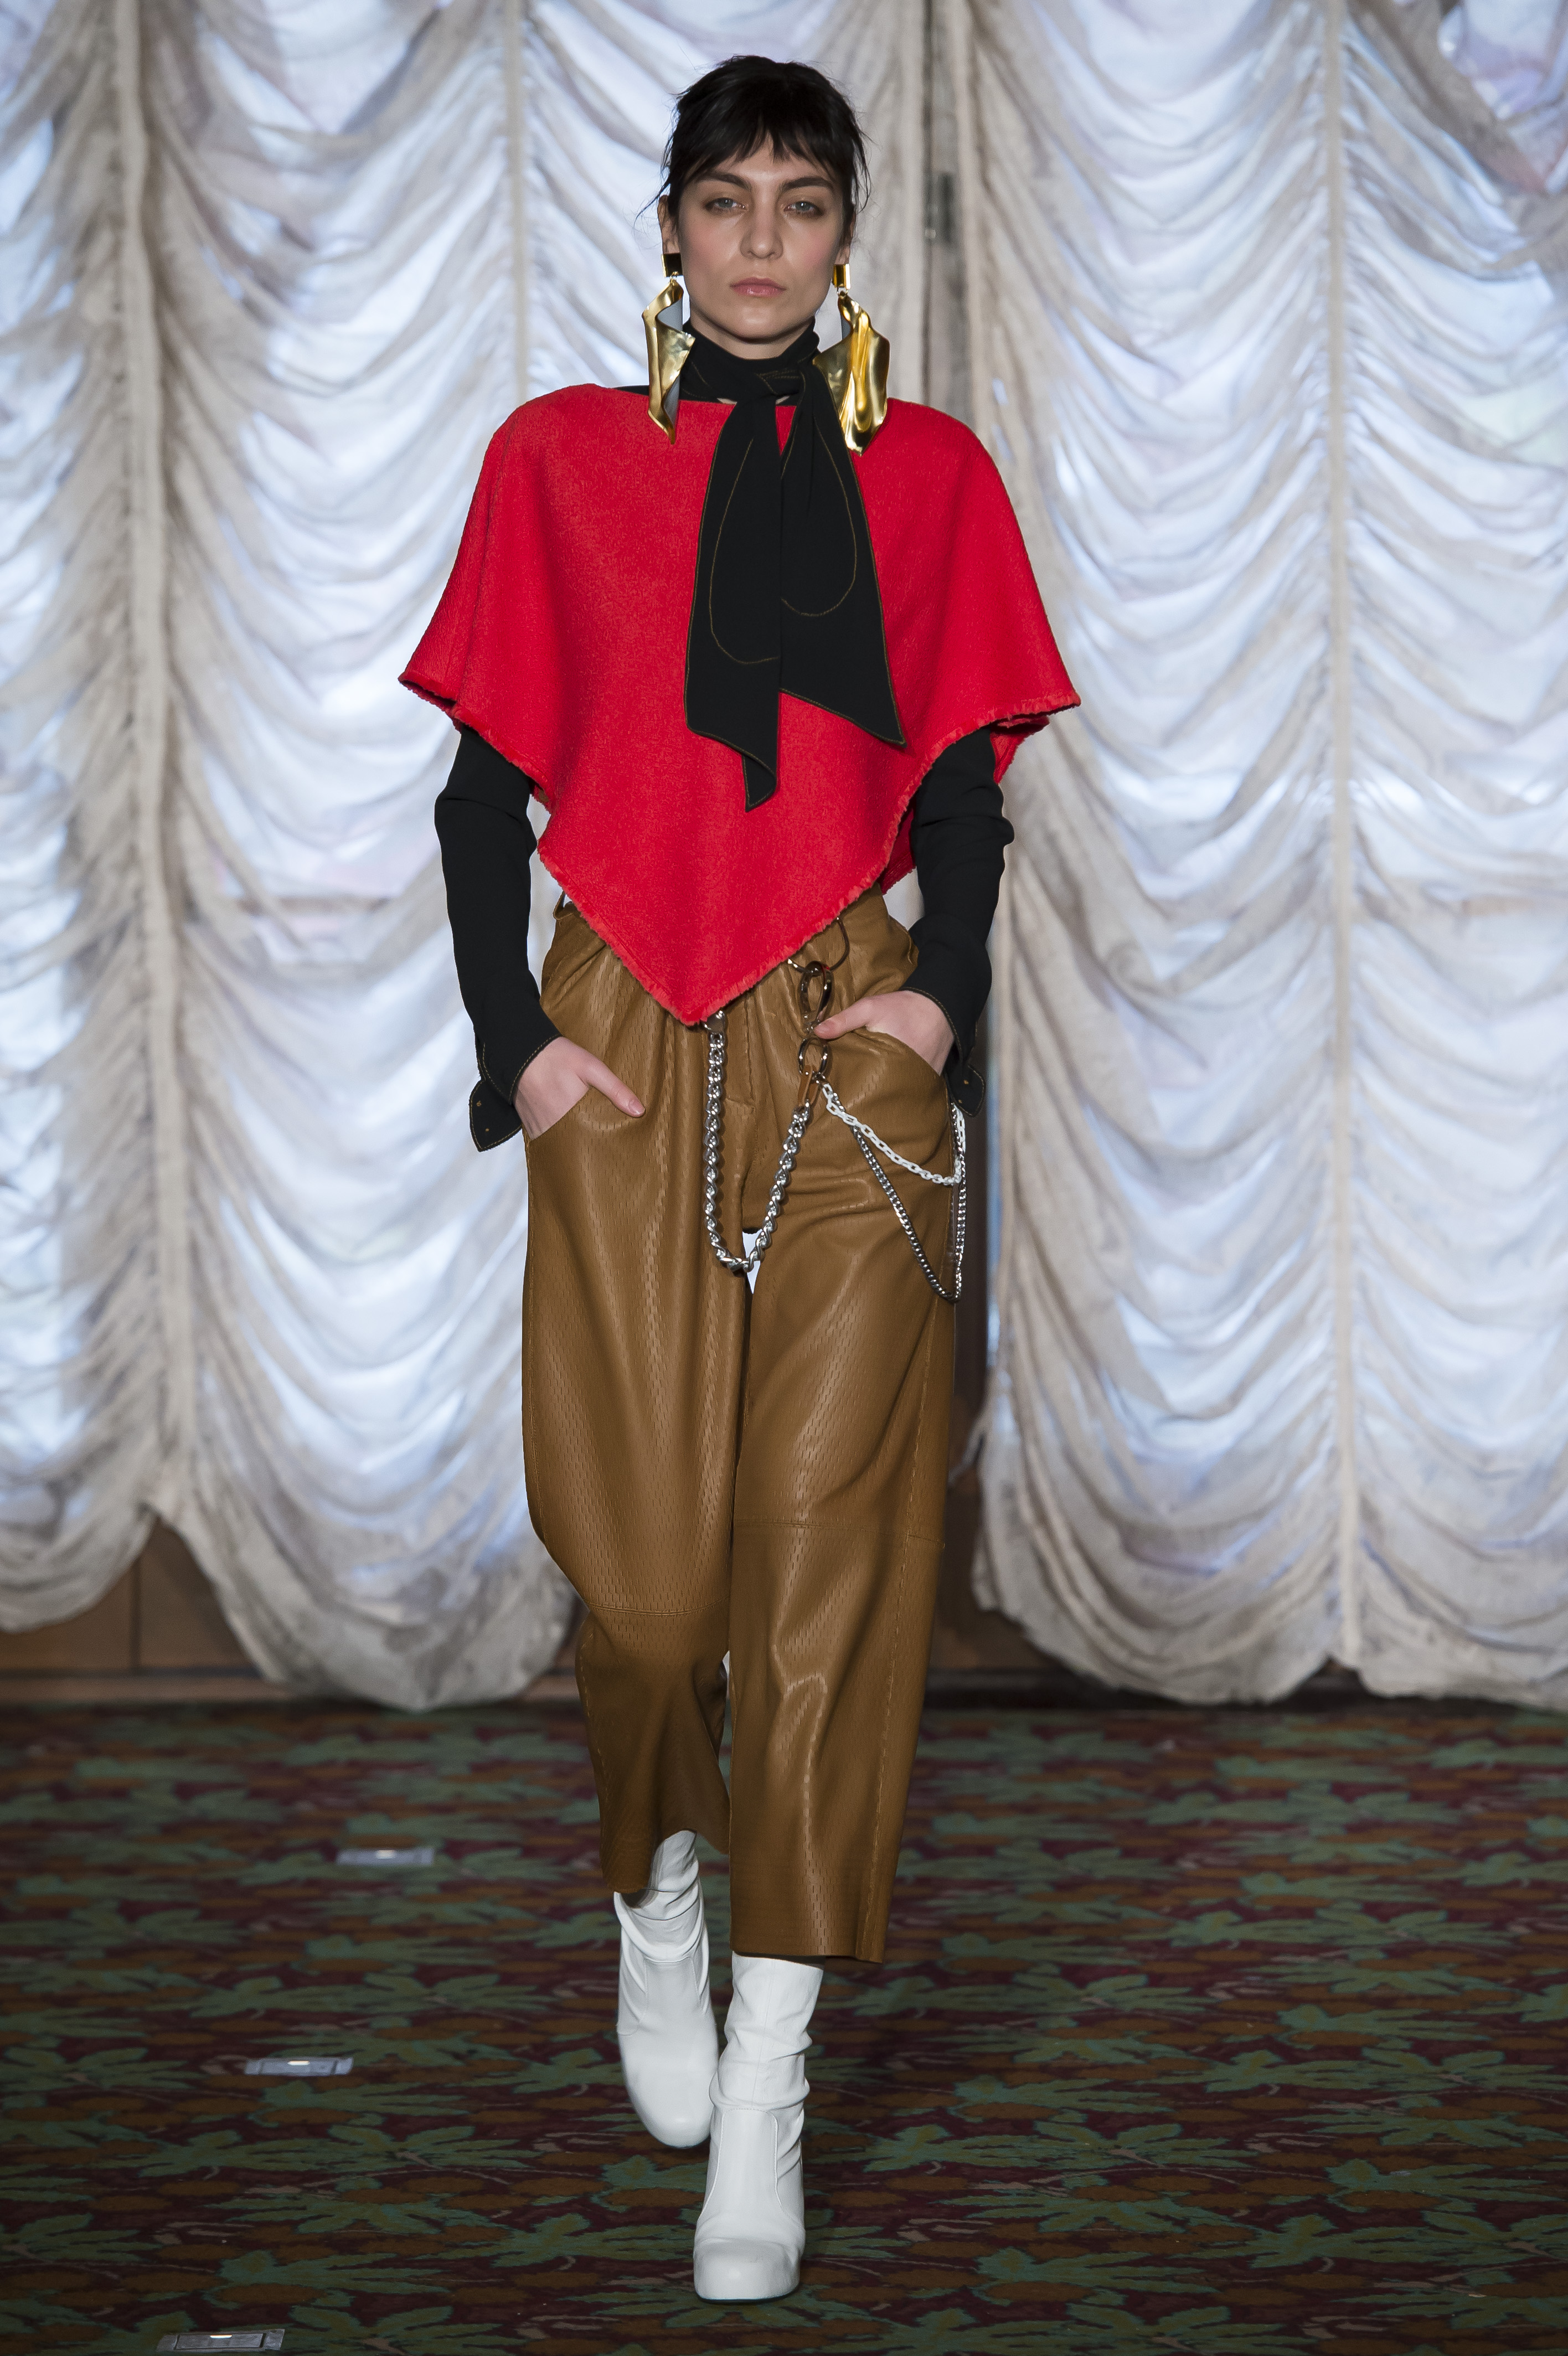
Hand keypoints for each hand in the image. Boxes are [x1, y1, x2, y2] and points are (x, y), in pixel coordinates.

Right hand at [514, 1037, 643, 1140]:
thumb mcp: (592, 1067)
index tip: (615, 1145)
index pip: (592, 1141)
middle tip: (604, 1142)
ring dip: (572, 1141)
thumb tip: (639, 1111)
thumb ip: (615, 1089)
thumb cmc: (558, 1057)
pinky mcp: (529, 1126)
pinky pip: (547, 1138)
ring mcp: (539, 1128)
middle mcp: (552, 1127)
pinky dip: (557, 1135)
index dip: (603, 1142)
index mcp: (571, 1116)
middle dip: (589, 1143)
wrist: (522, 1050)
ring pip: (561, 1143)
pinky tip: (566, 1128)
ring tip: (585, 1135)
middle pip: (576, 1145)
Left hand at [814, 989, 954, 1074]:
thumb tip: (817, 1032)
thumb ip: (844, 1020)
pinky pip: (912, 1087)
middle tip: (854, 1086)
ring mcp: (919, 1077)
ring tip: (873, 1085)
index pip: (863, 1077)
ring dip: (885, 1087)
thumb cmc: (903, 1007)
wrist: (940, 1006)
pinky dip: (903, 1085)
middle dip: (868, 1086)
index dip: (851, 1080)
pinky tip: (893, 1081)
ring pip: (896, 1089)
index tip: (839, 1080)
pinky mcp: (931, 1078)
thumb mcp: (870, 1008)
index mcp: (886, 1058)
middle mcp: (904, 1073)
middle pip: (880, 1087)